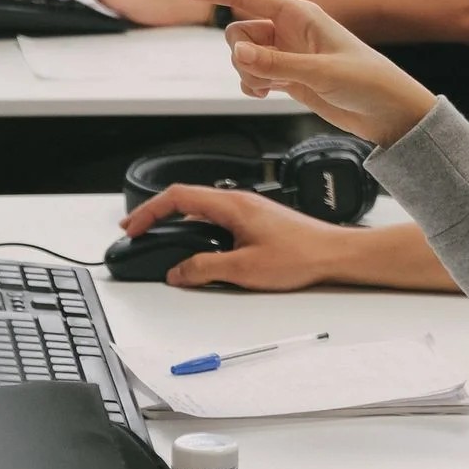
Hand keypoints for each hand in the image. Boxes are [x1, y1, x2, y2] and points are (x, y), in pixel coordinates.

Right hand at [119, 183, 356, 289]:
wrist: (334, 254)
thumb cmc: (301, 254)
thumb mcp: (245, 268)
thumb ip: (205, 268)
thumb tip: (177, 271)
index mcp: (232, 205)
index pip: (178, 196)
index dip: (150, 210)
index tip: (133, 226)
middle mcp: (238, 202)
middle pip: (186, 199)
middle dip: (157, 214)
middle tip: (136, 231)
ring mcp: (247, 210)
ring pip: (201, 210)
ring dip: (177, 222)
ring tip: (159, 239)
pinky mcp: (255, 221)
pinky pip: (216, 219)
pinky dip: (196, 229)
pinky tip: (194, 246)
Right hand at [172, 0, 436, 144]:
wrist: (388, 113)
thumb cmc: (368, 83)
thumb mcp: (323, 73)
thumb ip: (278, 65)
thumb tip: (239, 56)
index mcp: (300, 15)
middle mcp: (290, 30)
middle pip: (238, 31)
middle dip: (238, 52)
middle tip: (261, 72)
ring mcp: (287, 54)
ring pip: (243, 55)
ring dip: (245, 73)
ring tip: (268, 88)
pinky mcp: (288, 76)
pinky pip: (252, 75)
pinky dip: (250, 84)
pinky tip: (264, 94)